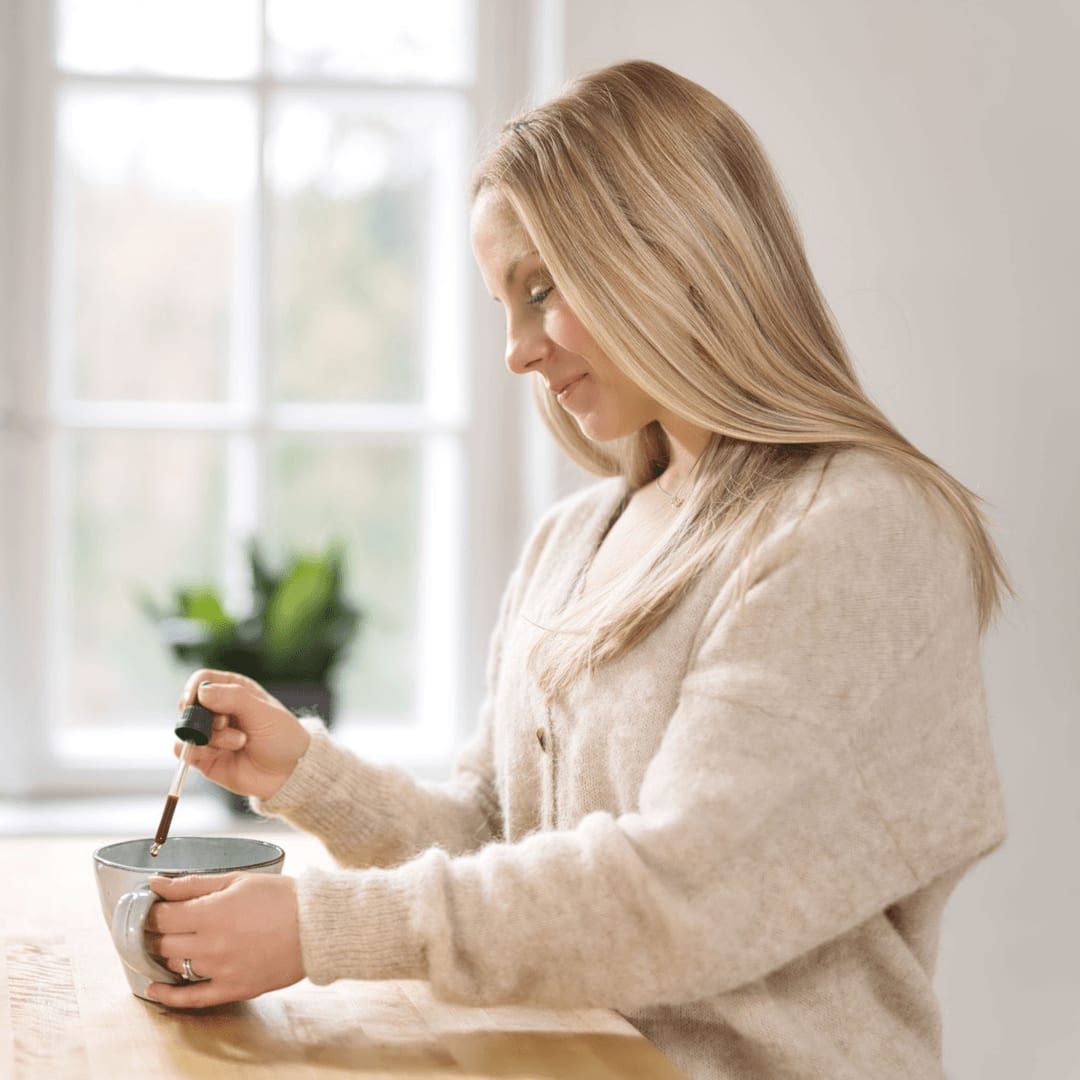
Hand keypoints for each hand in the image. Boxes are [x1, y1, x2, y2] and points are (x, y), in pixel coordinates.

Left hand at [143, 871, 304, 1007]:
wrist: (317, 926)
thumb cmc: (281, 897)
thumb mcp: (238, 880)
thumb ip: (193, 883)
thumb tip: (156, 883)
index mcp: (212, 913)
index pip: (162, 916)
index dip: (150, 910)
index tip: (149, 905)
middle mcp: (211, 945)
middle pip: (163, 943)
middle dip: (153, 932)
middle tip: (155, 924)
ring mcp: (221, 970)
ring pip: (175, 966)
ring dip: (164, 955)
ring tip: (165, 943)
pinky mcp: (232, 989)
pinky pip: (191, 999)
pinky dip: (169, 995)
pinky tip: (155, 987)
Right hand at [175, 669, 311, 800]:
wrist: (289, 773)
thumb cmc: (282, 737)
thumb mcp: (263, 712)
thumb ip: (234, 698)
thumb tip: (202, 692)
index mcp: (234, 691)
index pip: (202, 680)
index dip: (195, 688)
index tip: (195, 700)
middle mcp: (219, 710)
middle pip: (189, 705)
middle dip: (203, 716)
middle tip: (225, 723)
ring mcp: (211, 735)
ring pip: (188, 729)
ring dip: (213, 736)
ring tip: (240, 742)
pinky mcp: (205, 758)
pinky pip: (184, 751)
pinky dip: (196, 751)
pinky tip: (220, 753)